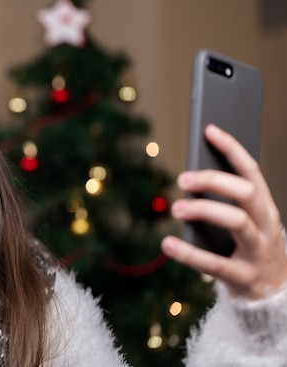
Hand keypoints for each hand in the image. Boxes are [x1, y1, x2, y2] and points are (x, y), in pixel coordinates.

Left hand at [161, 124, 286, 299]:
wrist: (275, 295)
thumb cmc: (250, 249)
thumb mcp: (244, 222)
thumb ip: (222, 202)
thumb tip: (189, 179)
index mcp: (264, 208)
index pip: (251, 171)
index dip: (231, 149)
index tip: (209, 130)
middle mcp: (266, 225)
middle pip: (245, 193)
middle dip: (214, 181)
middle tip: (182, 179)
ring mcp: (258, 251)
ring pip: (237, 222)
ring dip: (204, 211)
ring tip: (176, 209)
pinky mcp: (245, 277)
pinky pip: (216, 264)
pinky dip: (189, 254)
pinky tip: (167, 244)